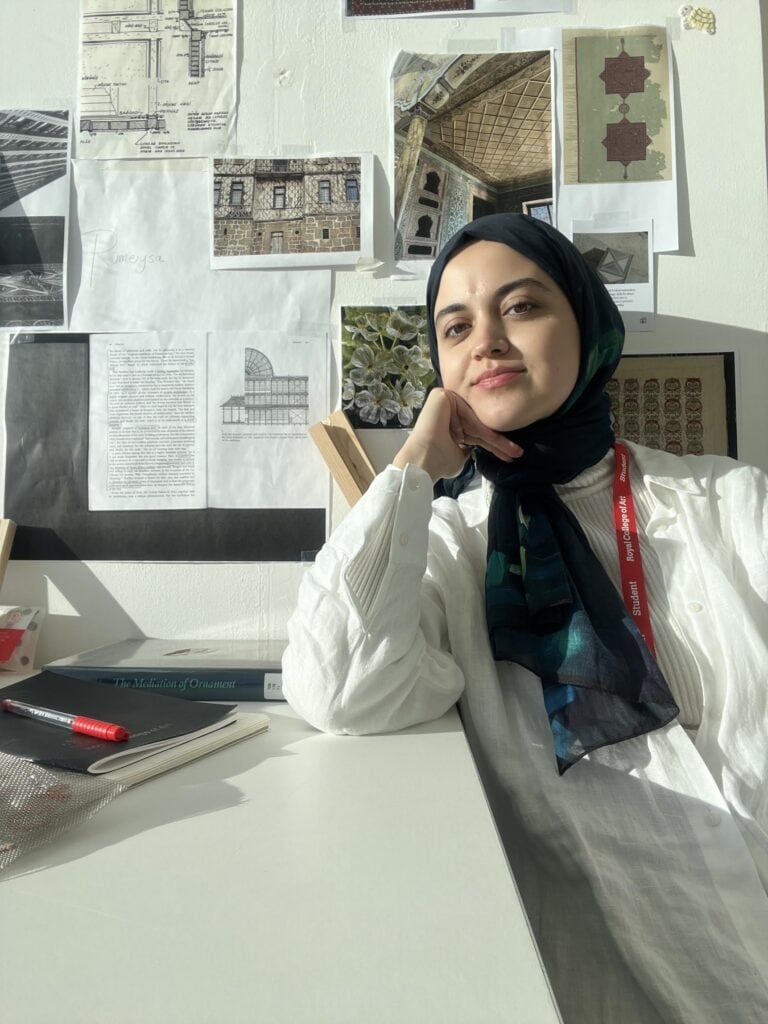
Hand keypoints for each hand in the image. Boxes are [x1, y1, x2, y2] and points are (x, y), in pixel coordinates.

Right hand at [393, 388, 521, 481]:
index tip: (509, 455)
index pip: (476, 432)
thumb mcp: (459, 455)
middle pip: (479, 425)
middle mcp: (448, 410)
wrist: (423, 461)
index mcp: (451, 423)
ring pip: (476, 421)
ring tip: (513, 452)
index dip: (493, 444)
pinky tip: (499, 439)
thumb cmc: (438, 462)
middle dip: (499, 442)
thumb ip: (467, 448)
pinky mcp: (442, 396)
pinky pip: (468, 412)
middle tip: (516, 453)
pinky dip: (480, 427)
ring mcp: (445, 400)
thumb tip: (472, 449)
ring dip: (497, 439)